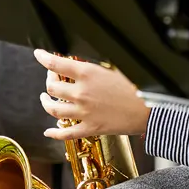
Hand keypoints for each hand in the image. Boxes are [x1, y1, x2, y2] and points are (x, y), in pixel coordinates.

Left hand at [34, 49, 149, 139]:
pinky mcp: (90, 128)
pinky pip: (66, 133)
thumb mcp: (114, 67)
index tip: (39, 55)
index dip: (43, 58)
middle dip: (49, 80)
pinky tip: (49, 131)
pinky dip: (54, 133)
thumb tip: (81, 63)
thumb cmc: (136, 86)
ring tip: (45, 99)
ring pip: (54, 109)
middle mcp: (82, 93)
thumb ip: (94, 67)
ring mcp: (84, 112)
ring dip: (46, 103)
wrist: (150, 109)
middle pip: (52, 87)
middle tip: (51, 77)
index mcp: (87, 73)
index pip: (56, 64)